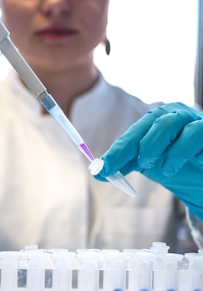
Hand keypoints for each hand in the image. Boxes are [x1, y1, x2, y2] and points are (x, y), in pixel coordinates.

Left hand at [95, 102, 202, 219]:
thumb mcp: (150, 165)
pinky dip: (179, 152)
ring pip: (167, 124)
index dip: (117, 151)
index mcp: (156, 122)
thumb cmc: (178, 164)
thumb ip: (127, 164)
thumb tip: (99, 172)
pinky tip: (174, 167)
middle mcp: (172, 115)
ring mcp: (192, 120)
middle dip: (131, 148)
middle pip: (147, 123)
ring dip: (154, 147)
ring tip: (156, 167)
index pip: (133, 134)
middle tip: (128, 167)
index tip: (101, 169)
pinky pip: (194, 133)